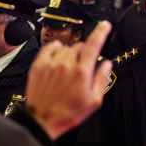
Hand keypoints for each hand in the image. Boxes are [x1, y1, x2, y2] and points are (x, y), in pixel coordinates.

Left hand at [25, 21, 112, 139]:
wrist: (43, 121)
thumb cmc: (68, 113)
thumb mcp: (94, 101)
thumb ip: (102, 79)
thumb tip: (106, 64)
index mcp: (81, 72)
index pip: (94, 45)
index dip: (101, 32)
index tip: (105, 25)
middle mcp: (66, 64)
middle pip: (80, 46)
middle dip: (85, 53)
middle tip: (83, 66)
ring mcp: (51, 64)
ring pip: (66, 47)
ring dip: (70, 53)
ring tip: (69, 68)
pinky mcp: (39, 65)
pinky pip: (50, 47)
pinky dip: (56, 49)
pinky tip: (58, 58)